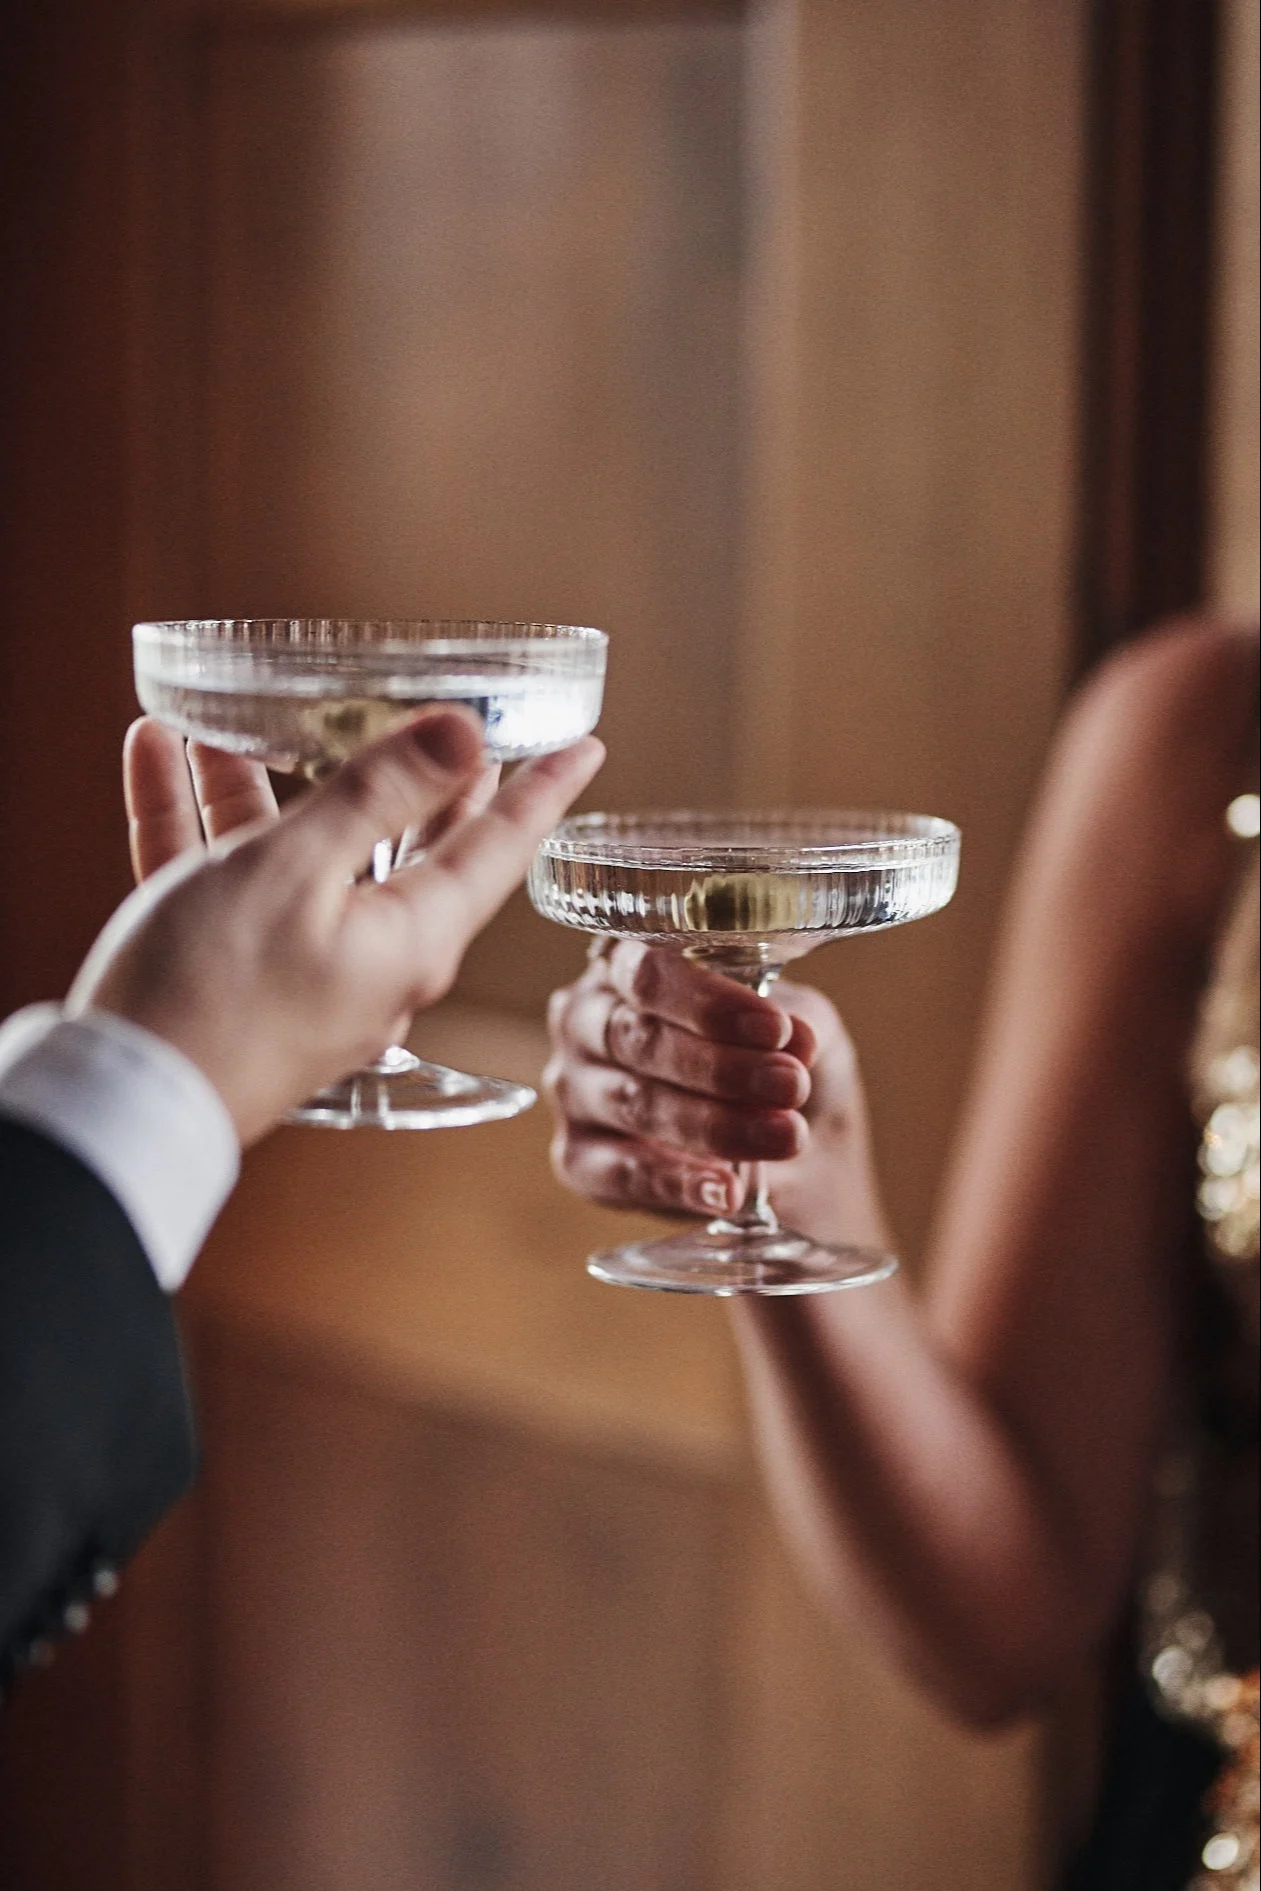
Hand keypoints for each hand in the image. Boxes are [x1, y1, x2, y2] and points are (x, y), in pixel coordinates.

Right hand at [70, 709, 603, 1144]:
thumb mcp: (298, 872)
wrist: (116, 1109)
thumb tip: (465, 735)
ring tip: (239, 719)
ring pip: (295, 856)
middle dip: (415, 780)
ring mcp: (302, 974)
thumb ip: (378, 794)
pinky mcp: (234, 982)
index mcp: (412, 938)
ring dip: (263, 784)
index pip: (498, 848)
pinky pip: (225, 882)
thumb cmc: (208, 995)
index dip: (542, 789)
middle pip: (406, 849)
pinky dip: (197, 821)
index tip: (586, 747)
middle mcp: (370, 960)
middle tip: (454, 730)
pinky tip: (161, 757)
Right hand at [544, 940, 890, 1246]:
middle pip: (637, 1038)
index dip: (709, 1001)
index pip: (648, 971)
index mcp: (627, 965)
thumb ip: (798, 1021)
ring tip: (785, 1136)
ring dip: (714, 1123)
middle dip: (721, 1065)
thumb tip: (796, 1039)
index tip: (776, 1029)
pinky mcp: (579, 1160)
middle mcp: (585, 1020)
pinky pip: (622, 1174)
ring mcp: (575, 1091)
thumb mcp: (801, 1027)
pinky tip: (728, 1190)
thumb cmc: (775, 1063)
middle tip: (790, 1085)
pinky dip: (679, 1183)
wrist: (786, 1155)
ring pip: (633, 1102)